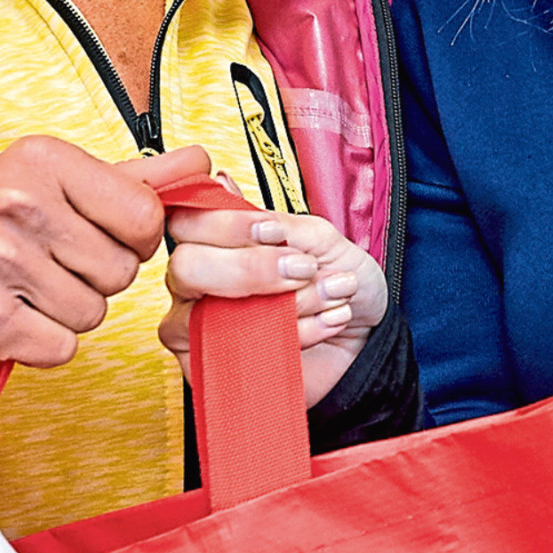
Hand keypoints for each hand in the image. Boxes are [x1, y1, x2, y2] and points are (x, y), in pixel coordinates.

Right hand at [0, 139, 212, 371]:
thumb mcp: (44, 179)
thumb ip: (129, 177)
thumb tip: (202, 161)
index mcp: (43, 159)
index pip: (146, 215)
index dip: (134, 238)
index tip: (100, 235)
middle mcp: (21, 204)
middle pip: (123, 271)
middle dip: (96, 276)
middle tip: (49, 262)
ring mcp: (1, 263)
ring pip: (96, 312)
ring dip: (69, 311)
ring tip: (26, 287)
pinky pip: (63, 347)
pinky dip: (44, 342)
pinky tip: (13, 316)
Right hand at [160, 201, 386, 407]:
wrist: (368, 339)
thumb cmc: (339, 285)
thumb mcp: (319, 239)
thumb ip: (273, 220)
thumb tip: (222, 184)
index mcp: (218, 244)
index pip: (188, 223)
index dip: (226, 225)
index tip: (274, 232)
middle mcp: (200, 283)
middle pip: (185, 267)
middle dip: (250, 268)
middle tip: (303, 268)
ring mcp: (201, 327)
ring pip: (208, 313)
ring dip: (285, 302)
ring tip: (331, 294)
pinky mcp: (216, 368)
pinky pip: (237, 351)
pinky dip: (294, 334)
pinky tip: (328, 322)